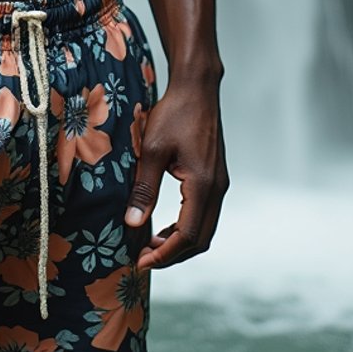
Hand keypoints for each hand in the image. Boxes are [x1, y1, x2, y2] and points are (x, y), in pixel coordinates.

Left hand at [124, 81, 227, 271]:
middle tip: (143, 258)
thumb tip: (133, 224)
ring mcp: (220, 184)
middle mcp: (217, 189)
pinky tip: (165, 226)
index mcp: (204, 185)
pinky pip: (205, 215)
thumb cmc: (174, 114)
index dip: (164, 254)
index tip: (141, 262)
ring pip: (205, 230)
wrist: (197, 89)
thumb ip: (144, 188)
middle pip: (200, 240)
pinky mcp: (216, 178)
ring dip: (180, 243)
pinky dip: (186, 228)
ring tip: (151, 245)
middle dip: (172, 255)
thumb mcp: (153, 150)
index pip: (187, 236)